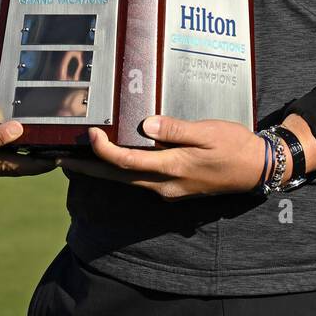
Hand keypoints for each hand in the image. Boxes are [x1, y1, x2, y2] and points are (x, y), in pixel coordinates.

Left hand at [58, 116, 266, 197]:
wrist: (255, 169)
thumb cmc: (233, 146)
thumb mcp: (206, 132)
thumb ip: (174, 130)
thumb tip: (144, 125)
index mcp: (171, 169)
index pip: (126, 162)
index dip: (103, 150)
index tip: (89, 134)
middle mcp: (165, 185)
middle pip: (118, 177)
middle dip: (88, 168)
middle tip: (61, 159)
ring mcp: (169, 189)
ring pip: (127, 181)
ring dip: (102, 170)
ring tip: (80, 158)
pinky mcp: (174, 187)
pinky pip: (140, 180)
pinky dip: (121, 170)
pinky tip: (115, 160)